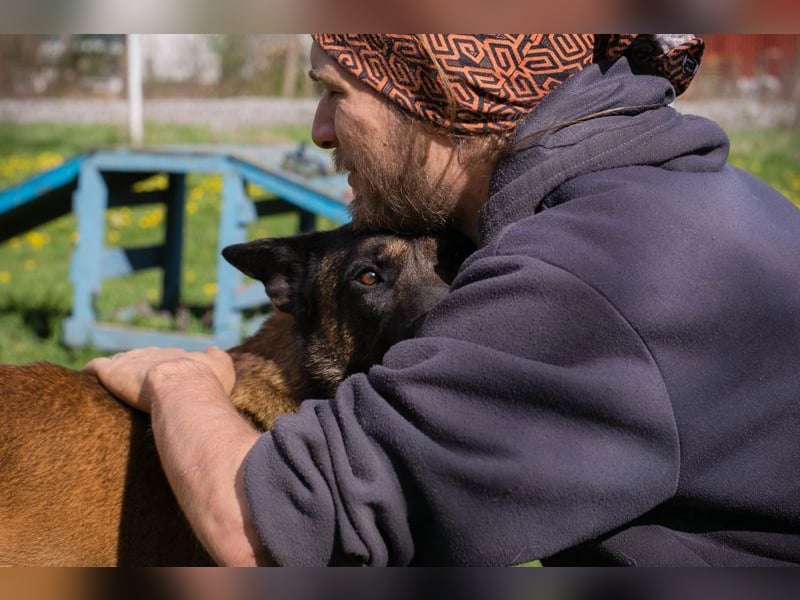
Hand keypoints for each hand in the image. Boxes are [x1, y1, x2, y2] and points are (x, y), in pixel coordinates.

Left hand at [84, 346, 235, 412]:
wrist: (183, 386)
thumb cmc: (204, 382)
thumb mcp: (221, 366)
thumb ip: (216, 356)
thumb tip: (212, 349)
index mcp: (175, 355)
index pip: (165, 357)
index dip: (162, 366)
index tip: (159, 376)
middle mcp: (152, 353)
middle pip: (140, 356)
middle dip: (138, 366)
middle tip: (134, 380)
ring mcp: (131, 362)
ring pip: (119, 360)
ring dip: (115, 368)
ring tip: (108, 379)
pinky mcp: (112, 373)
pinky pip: (96, 367)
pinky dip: (91, 370)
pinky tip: (85, 375)